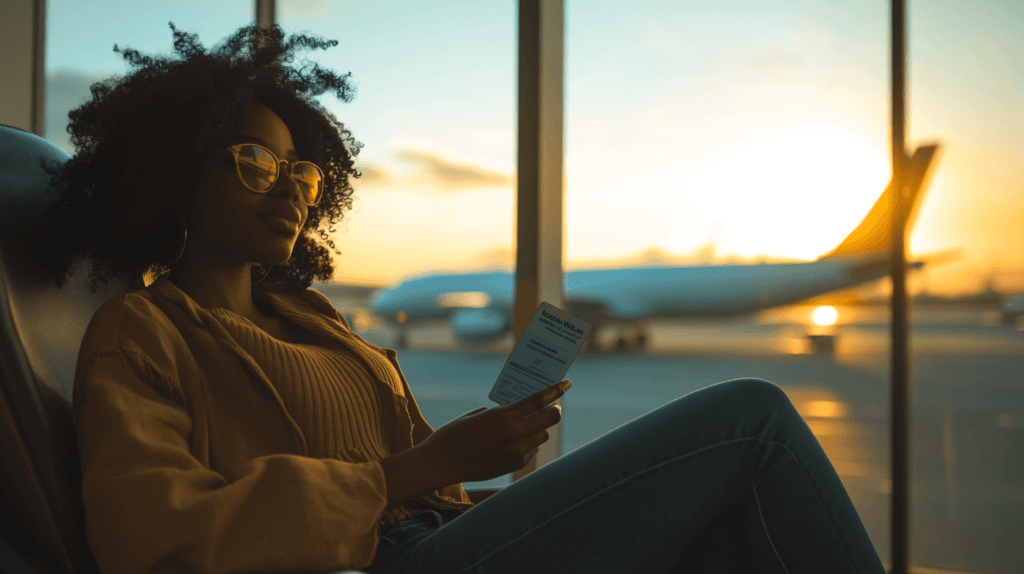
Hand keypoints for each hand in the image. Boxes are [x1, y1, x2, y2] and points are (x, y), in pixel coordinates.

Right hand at [418, 380, 571, 483]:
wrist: (441, 464)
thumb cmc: (454, 435)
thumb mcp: (476, 416)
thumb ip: (499, 413)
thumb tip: (516, 412)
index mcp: (502, 416)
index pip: (538, 401)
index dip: (555, 391)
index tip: (566, 384)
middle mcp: (514, 434)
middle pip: (549, 419)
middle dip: (554, 411)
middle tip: (553, 407)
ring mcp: (517, 451)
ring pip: (541, 436)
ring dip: (538, 428)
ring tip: (525, 426)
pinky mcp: (515, 465)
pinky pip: (530, 450)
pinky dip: (526, 444)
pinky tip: (510, 443)